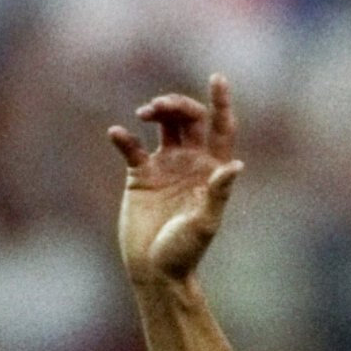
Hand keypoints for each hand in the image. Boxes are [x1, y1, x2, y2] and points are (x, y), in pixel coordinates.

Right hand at [109, 77, 243, 285]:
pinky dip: (124, 138)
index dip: (221, 102)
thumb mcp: (205, 224)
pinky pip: (132, 148)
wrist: (155, 272)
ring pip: (165, 125)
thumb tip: (234, 167)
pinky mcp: (140, 175)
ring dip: (157, 111)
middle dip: (178, 105)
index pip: (221, 126)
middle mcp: (191, 161)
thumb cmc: (184, 252)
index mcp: (212, 168)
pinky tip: (117, 133)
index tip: (216, 78)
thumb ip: (218, 193)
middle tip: (160, 107)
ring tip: (144, 113)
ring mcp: (165, 166)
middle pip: (190, 118)